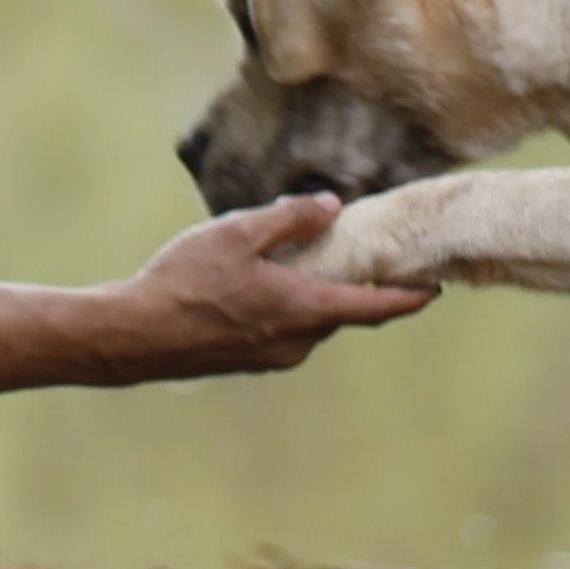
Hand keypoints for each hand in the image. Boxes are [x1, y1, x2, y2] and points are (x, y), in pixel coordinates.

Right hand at [95, 193, 435, 380]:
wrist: (134, 335)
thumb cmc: (184, 281)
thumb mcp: (238, 234)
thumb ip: (289, 219)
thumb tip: (332, 208)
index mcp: (302, 309)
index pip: (373, 307)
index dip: (408, 297)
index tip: (435, 288)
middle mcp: (295, 341)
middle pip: (341, 312)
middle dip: (355, 286)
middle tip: (362, 254)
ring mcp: (271, 356)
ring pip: (310, 321)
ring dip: (316, 294)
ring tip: (299, 260)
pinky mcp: (248, 360)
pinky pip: (285, 331)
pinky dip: (289, 307)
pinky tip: (261, 283)